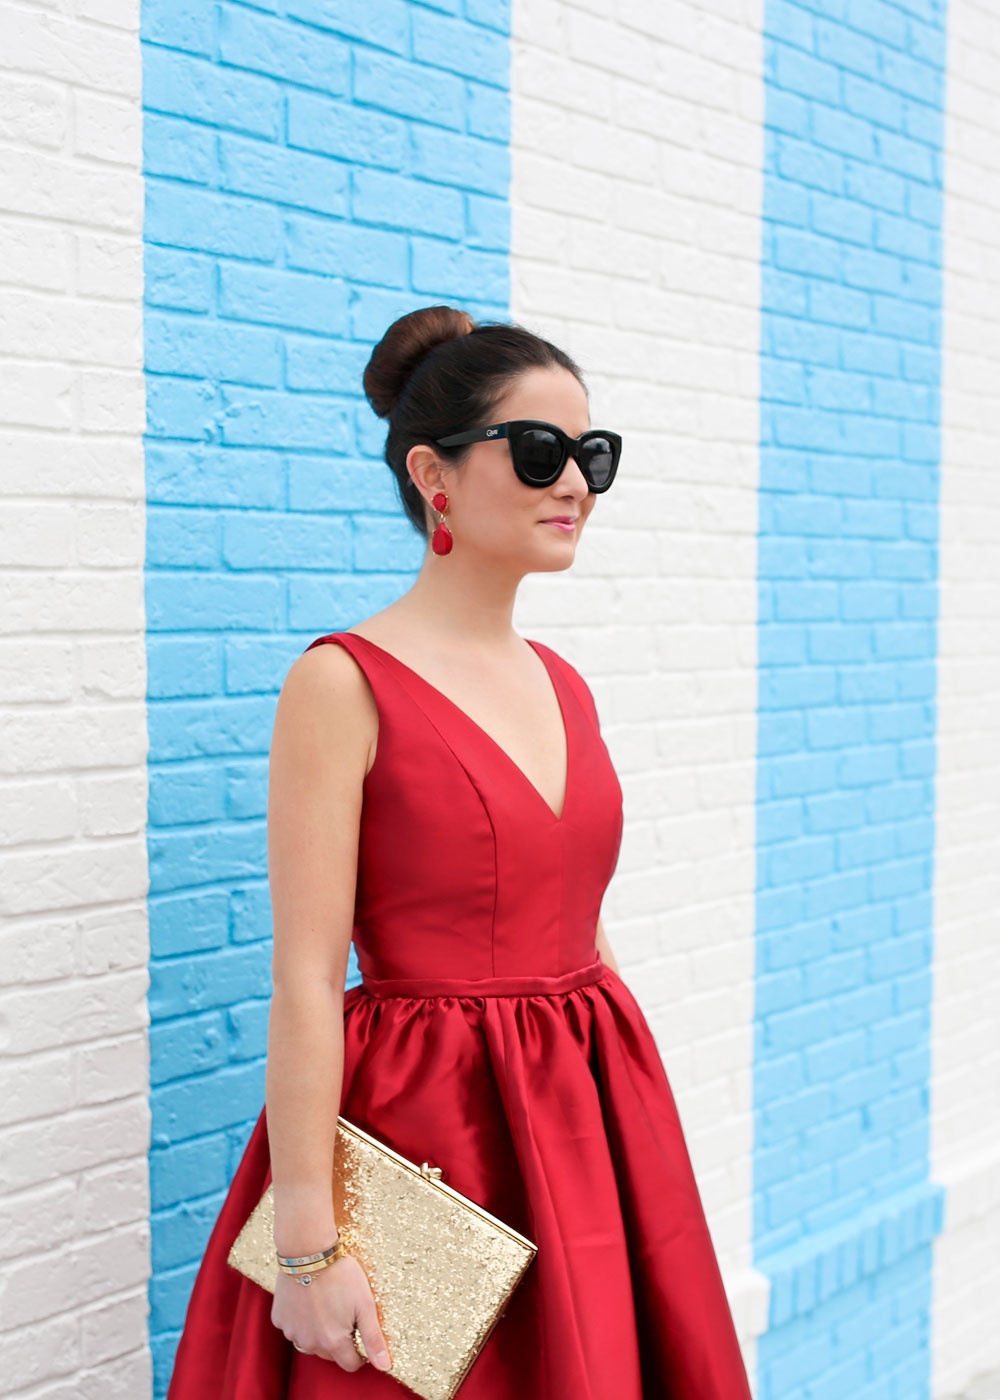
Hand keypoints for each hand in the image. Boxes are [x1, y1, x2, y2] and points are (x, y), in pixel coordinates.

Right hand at [271, 1254, 392, 1371]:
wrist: (308, 1250)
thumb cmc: (341, 1275)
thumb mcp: (365, 1305)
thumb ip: (374, 1339)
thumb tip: (385, 1366)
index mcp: (333, 1343)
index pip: (350, 1364)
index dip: (360, 1353)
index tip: (361, 1333)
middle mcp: (310, 1343)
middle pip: (330, 1354)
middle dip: (339, 1340)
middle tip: (344, 1312)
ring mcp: (292, 1332)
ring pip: (311, 1341)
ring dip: (319, 1330)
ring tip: (326, 1302)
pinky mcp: (279, 1318)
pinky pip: (294, 1327)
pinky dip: (302, 1319)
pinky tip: (308, 1298)